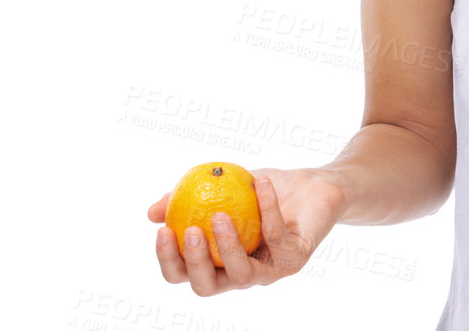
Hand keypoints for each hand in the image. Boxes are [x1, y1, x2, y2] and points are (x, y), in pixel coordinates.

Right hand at [147, 166, 343, 294]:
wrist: (316, 185)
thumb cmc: (266, 190)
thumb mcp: (225, 188)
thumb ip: (189, 199)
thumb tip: (152, 212)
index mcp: (218, 263)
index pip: (184, 274)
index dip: (169, 260)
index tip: (162, 230)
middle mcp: (241, 274)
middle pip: (206, 287)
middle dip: (193, 264)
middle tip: (189, 231)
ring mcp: (269, 271)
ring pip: (241, 274)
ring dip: (227, 247)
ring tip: (219, 215)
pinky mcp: (295, 260)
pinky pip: (275, 235)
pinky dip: (267, 207)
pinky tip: (260, 182)